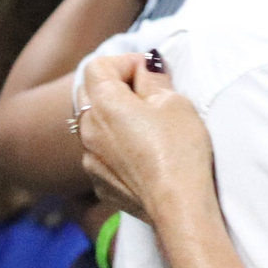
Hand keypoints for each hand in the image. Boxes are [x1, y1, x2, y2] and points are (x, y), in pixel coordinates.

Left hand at [77, 55, 215, 222]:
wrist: (178, 205)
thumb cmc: (180, 150)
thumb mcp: (175, 103)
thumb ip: (154, 79)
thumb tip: (146, 65)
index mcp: (103, 102)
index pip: (98, 65)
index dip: (126, 62)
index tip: (151, 73)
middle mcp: (87, 128)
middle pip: (90, 92)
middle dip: (116, 86)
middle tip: (149, 95)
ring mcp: (89, 157)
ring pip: (94, 124)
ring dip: (115, 118)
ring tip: (148, 128)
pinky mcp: (98, 181)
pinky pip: (100, 152)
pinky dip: (116, 146)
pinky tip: (143, 156)